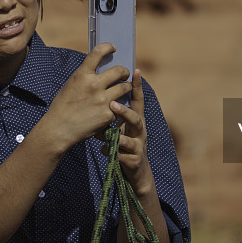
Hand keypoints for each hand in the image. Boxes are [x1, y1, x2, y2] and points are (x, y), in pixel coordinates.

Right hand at [41, 43, 131, 153]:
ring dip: (126, 87)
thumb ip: (85, 76)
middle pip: (119, 70)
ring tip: (123, 89)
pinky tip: (112, 109)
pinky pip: (119, 106)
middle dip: (124, 71)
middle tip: (124, 74)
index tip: (113, 48)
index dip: (108, 47)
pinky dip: (117, 107)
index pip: (98, 52)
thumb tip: (98, 69)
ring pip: (124, 88)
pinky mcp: (108, 114)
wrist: (59, 129)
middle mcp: (94, 84)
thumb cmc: (62, 107)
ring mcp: (103, 100)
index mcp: (82, 75)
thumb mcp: (71, 85)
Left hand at [108, 69, 154, 195]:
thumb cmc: (123, 144)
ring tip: (107, 134)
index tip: (136, 70)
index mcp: (136, 120)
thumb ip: (114, 114)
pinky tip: (103, 150)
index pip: (137, 101)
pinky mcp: (134, 161)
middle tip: (112, 104)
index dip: (138, 86)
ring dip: (118, 135)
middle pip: (136, 118)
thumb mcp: (120, 127)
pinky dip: (110, 152)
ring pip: (130, 139)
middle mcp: (140, 131)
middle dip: (125, 111)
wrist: (135, 172)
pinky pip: (120, 155)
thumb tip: (101, 94)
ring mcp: (138, 146)